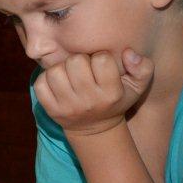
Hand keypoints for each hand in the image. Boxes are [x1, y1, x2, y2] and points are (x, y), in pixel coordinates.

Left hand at [33, 49, 153, 135]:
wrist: (94, 129)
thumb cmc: (116, 100)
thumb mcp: (137, 87)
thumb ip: (143, 67)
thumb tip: (128, 52)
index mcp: (111, 93)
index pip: (101, 59)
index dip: (100, 57)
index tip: (101, 66)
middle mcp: (89, 101)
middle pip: (75, 61)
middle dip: (79, 60)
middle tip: (83, 69)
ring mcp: (67, 107)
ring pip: (55, 71)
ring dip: (61, 68)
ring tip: (70, 75)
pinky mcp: (51, 110)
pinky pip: (40, 83)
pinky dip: (46, 79)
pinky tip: (57, 83)